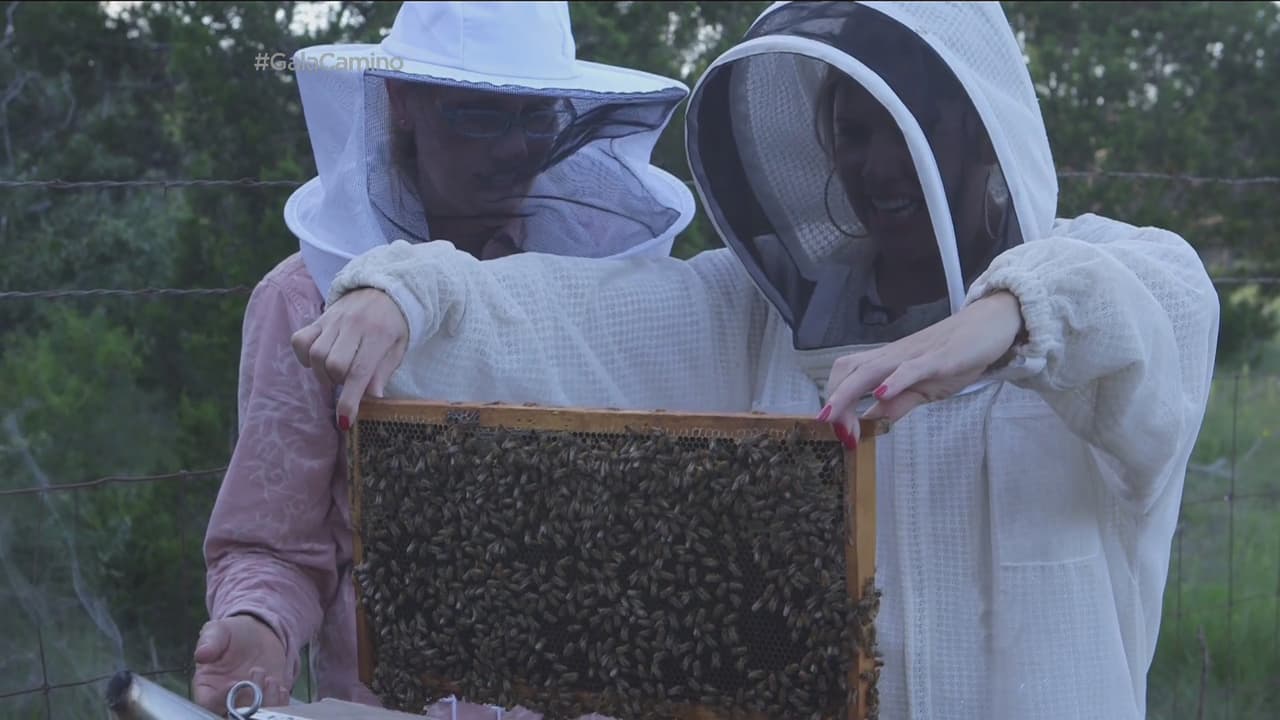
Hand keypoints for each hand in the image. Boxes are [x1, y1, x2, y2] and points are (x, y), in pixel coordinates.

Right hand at [192, 615, 291, 711]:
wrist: (260, 635)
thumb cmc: (234, 634)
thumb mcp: (219, 631)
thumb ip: (210, 641)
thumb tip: (202, 654)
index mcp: (207, 688)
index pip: (208, 704)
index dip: (220, 699)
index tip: (234, 683)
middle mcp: (225, 701)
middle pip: (231, 716)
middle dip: (246, 701)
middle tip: (258, 675)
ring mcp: (248, 704)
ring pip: (253, 717)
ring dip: (266, 703)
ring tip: (271, 680)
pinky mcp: (266, 703)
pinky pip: (273, 713)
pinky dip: (279, 705)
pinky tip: (280, 688)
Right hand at [291, 287, 408, 428]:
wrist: (385, 289)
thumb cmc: (394, 325)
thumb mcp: (398, 348)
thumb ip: (383, 371)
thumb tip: (373, 397)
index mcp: (379, 334)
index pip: (360, 371)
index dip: (350, 400)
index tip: (345, 420)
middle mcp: (354, 325)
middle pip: (333, 364)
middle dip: (338, 382)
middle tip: (347, 382)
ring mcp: (334, 320)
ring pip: (316, 353)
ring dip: (322, 373)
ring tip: (335, 373)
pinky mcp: (320, 318)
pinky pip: (301, 339)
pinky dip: (305, 356)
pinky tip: (318, 360)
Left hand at [819, 291, 1025, 444]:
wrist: (991, 323)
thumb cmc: (957, 355)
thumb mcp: (925, 389)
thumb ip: (900, 404)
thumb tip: (873, 420)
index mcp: (888, 363)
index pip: (849, 377)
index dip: (836, 401)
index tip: (834, 430)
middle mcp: (893, 356)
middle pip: (850, 370)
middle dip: (835, 399)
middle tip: (831, 428)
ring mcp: (914, 355)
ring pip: (871, 369)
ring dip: (850, 392)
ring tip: (837, 416)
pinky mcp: (938, 357)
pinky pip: (911, 368)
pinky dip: (894, 380)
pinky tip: (882, 393)